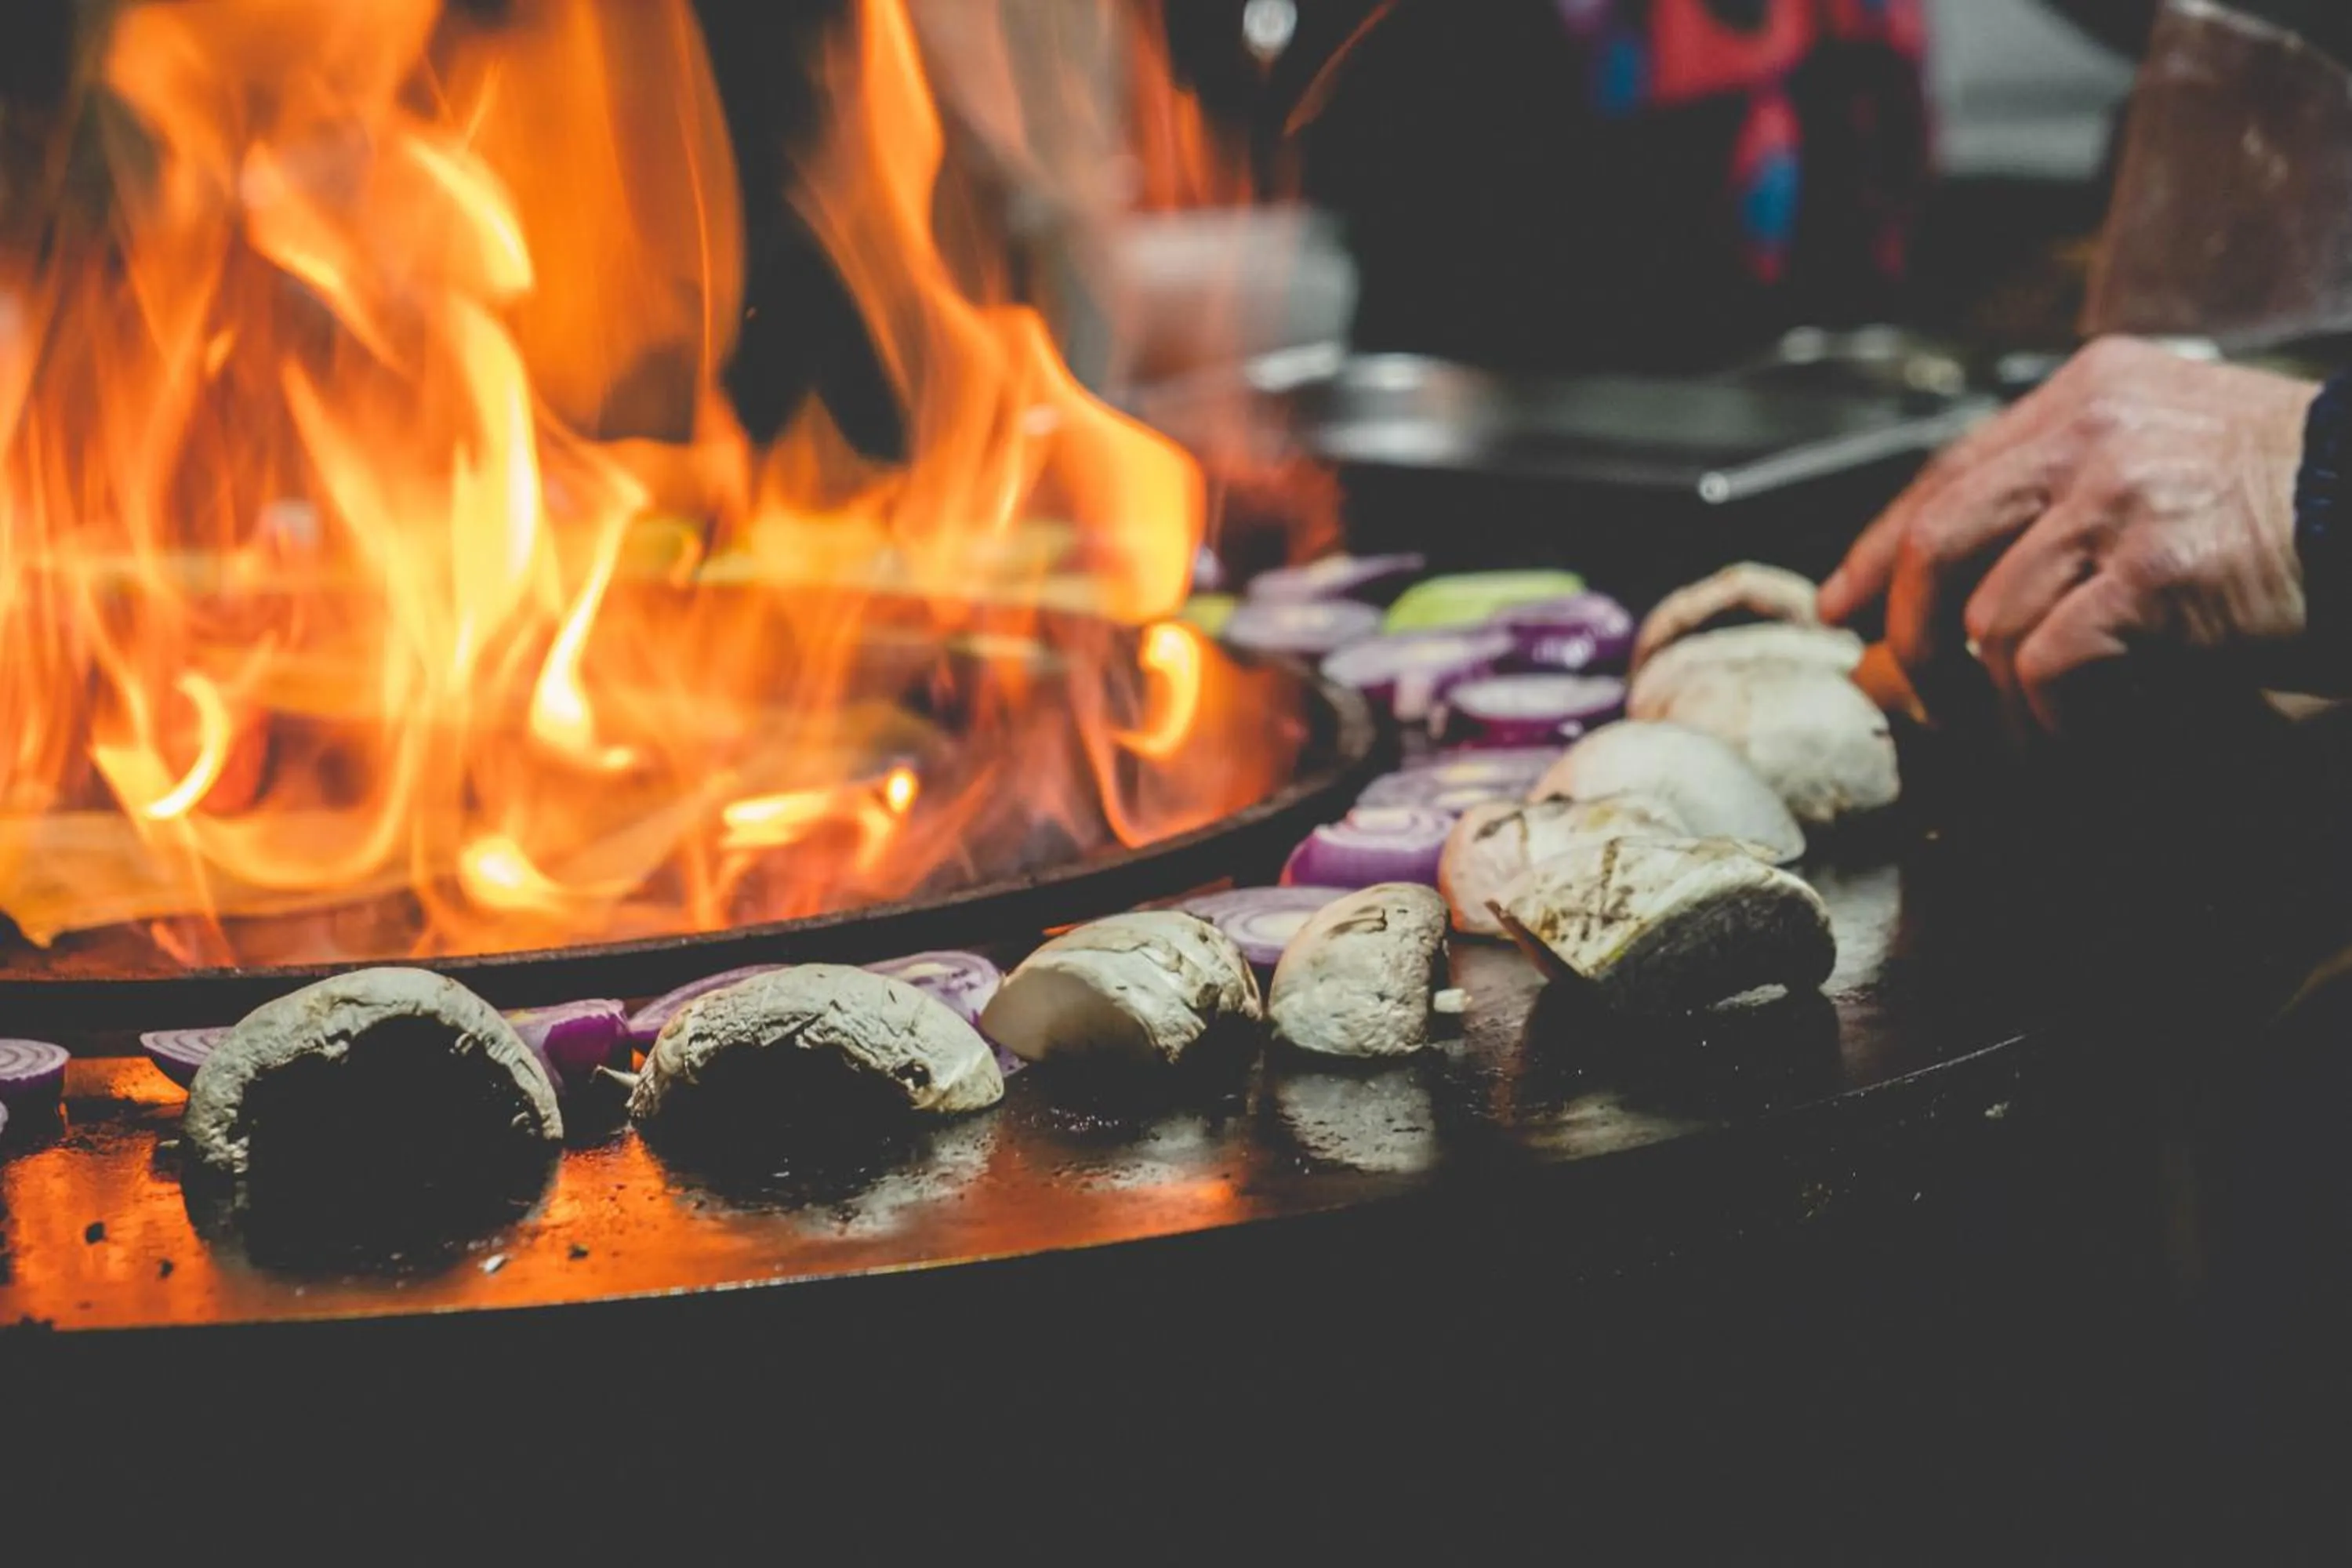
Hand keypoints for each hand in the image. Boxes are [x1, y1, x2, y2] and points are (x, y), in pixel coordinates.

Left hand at [1818, 338, 2318, 736]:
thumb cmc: (2309, 503)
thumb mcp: (2182, 451)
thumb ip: (2079, 487)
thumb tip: (1972, 575)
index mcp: (2091, 391)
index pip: (1947, 473)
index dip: (1880, 547)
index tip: (1844, 603)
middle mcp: (2095, 431)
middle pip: (1938, 542)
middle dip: (1910, 634)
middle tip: (1920, 695)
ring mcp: (2124, 497)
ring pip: (1989, 618)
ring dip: (1999, 700)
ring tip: (2033, 734)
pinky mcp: (2157, 573)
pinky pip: (2048, 665)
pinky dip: (2057, 718)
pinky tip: (2088, 732)